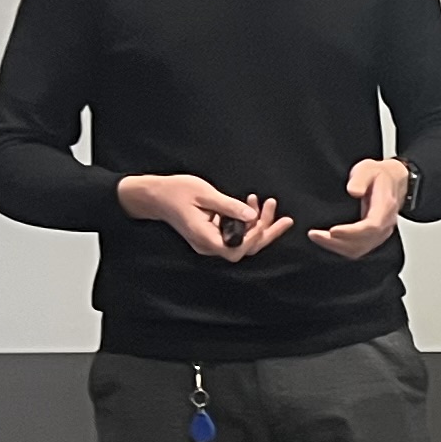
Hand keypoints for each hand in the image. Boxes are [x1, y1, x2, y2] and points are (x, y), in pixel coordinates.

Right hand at [117, 172, 292, 261]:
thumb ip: (229, 207)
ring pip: (241, 240)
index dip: (253, 238)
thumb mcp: (204, 194)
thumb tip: (253, 217)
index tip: (262, 219)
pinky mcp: (212, 234)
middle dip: (266, 233)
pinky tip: (251, 203)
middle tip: (286, 219)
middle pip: (244, 248)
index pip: (236, 249)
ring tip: (269, 203)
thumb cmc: (175, 192)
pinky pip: (234, 233)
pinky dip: (245, 221)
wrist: (154, 195)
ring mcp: (210, 241)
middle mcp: (208, 245)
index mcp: (204, 238)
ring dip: (258, 225)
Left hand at [309, 156, 414, 258]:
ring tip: (316, 237)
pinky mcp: (373, 237)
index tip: (332, 231)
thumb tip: (353, 191)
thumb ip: (360, 179)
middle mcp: (385, 224)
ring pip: (359, 249)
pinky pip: (358, 249)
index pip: (371, 226)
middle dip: (337, 242)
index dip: (351, 232)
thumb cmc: (379, 175)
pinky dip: (340, 247)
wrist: (392, 180)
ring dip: (336, 246)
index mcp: (385, 207)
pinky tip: (327, 240)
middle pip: (363, 242)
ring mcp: (380, 233)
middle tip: (315, 234)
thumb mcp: (368, 168)